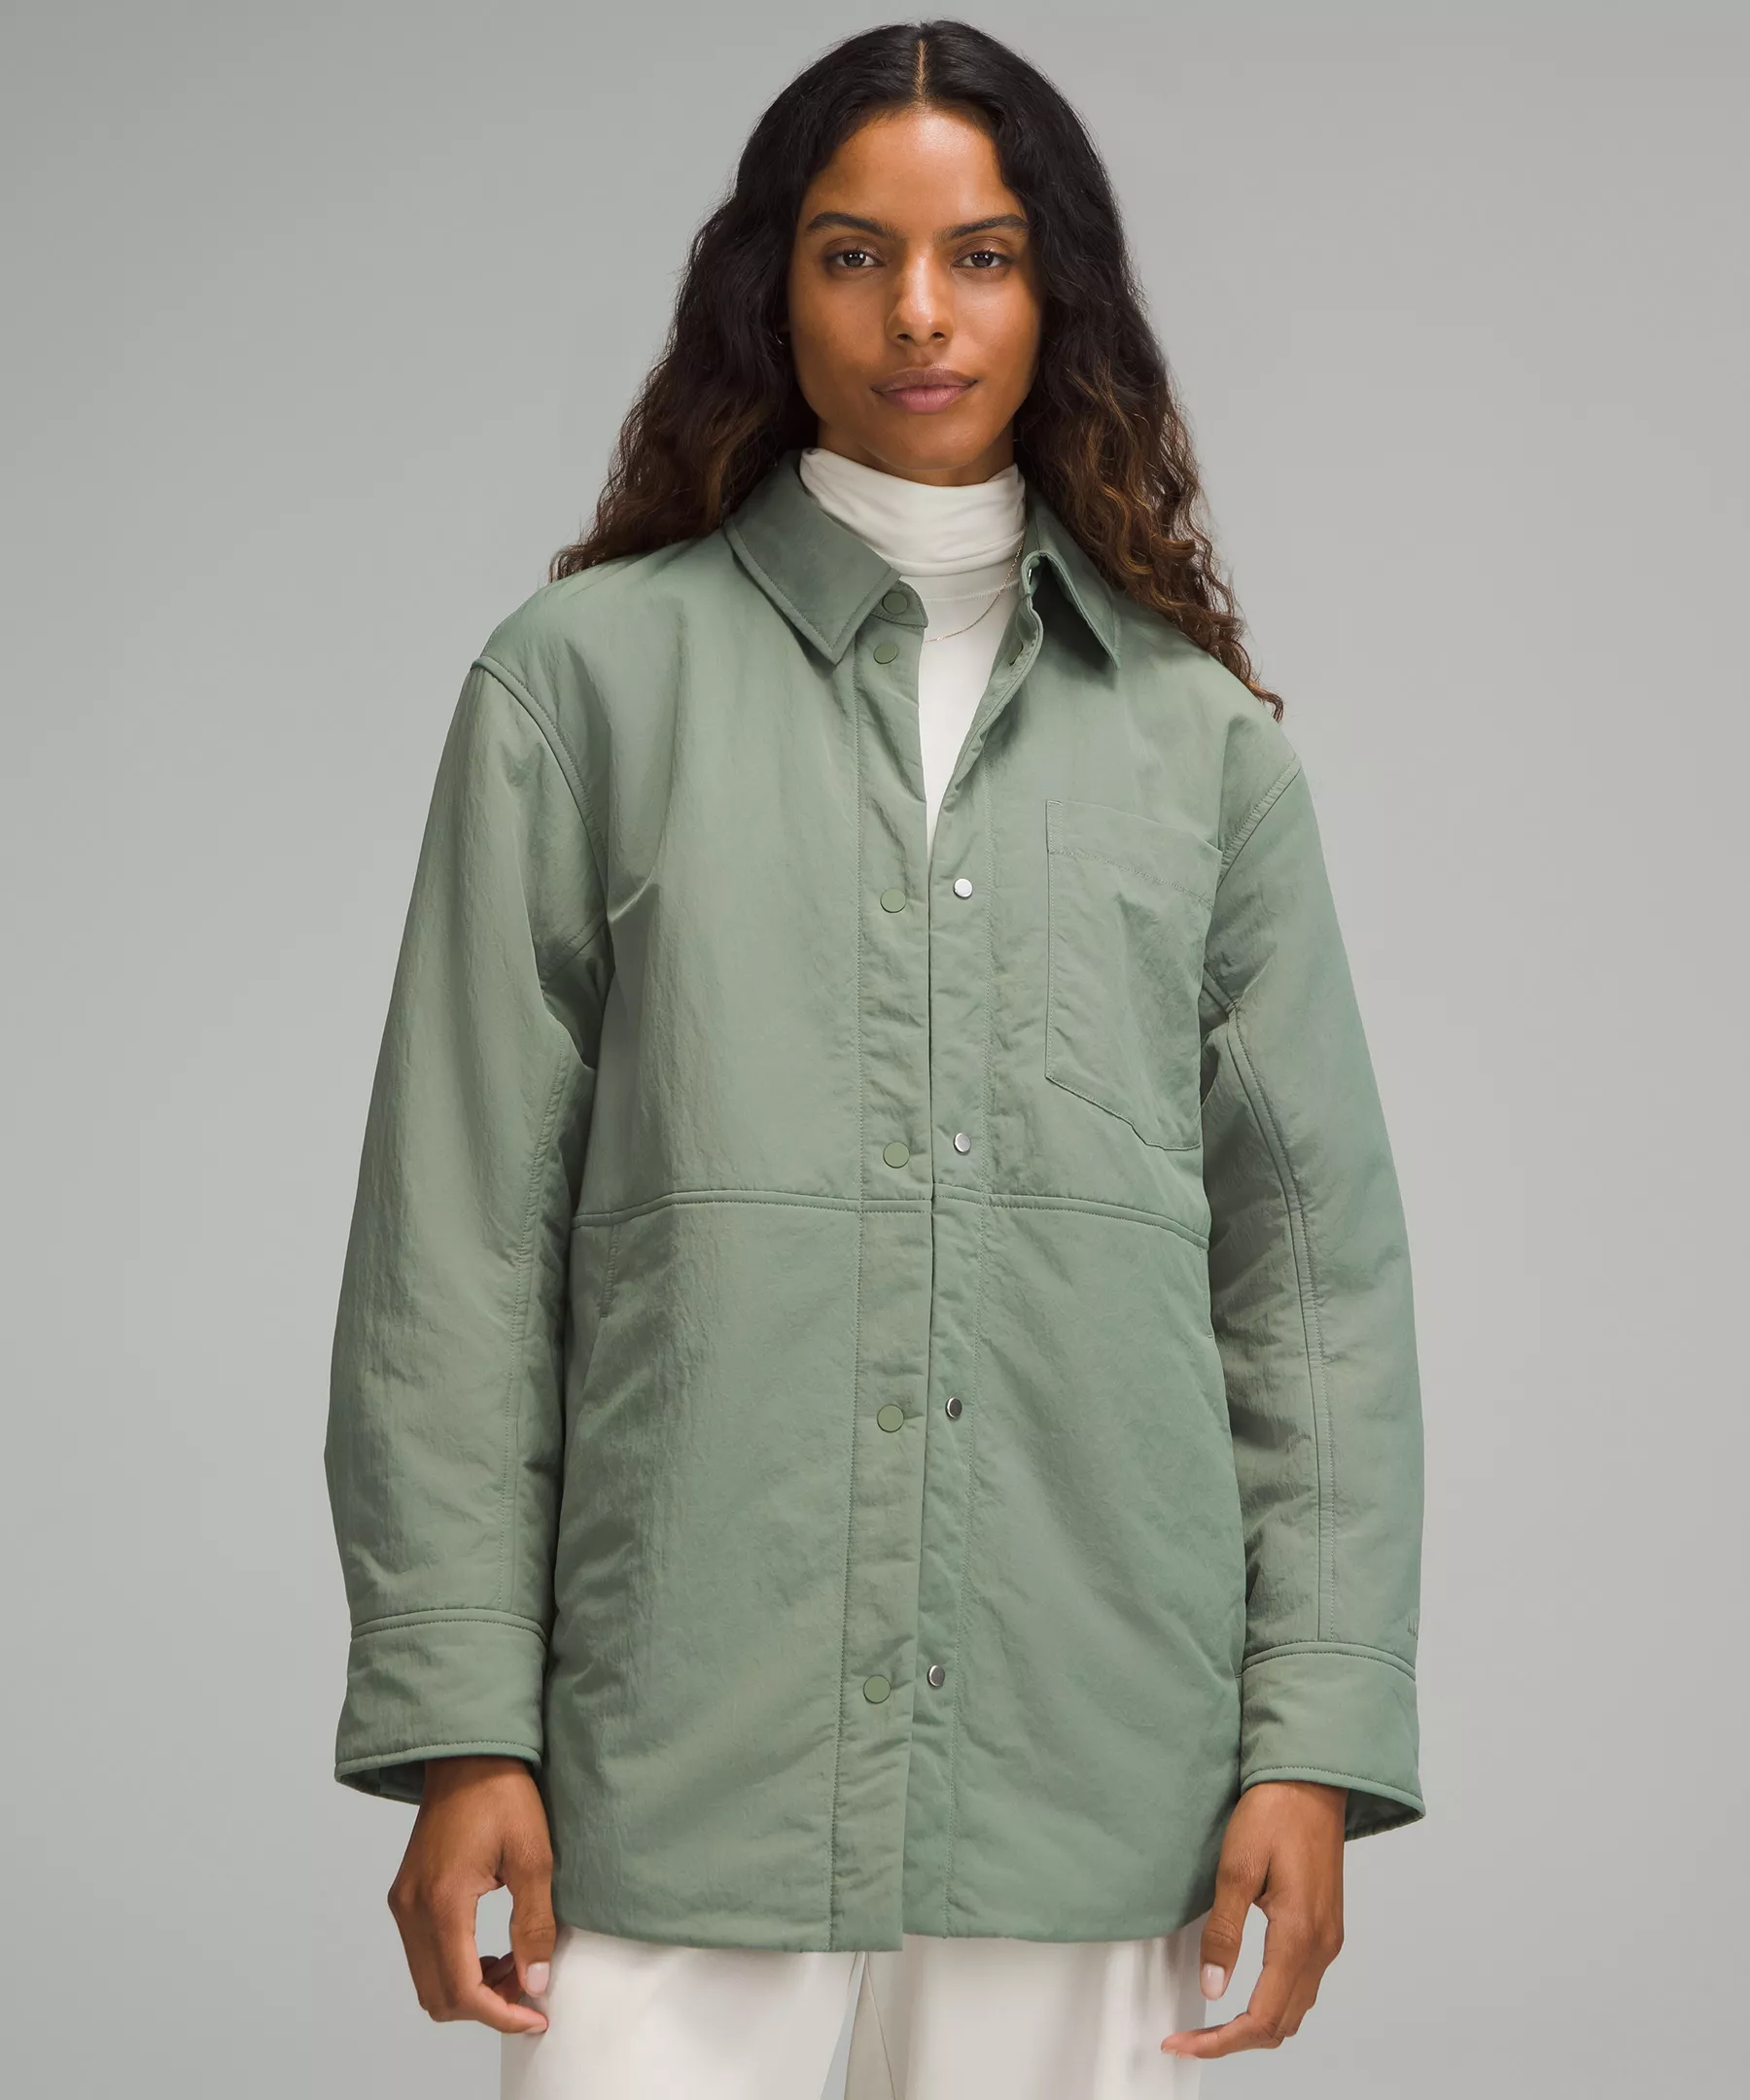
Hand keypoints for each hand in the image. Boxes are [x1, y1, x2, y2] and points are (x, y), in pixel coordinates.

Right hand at [386, 1754, 556, 2033]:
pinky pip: (423, 1954)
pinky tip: (491, 1949)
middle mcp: (412, 1908)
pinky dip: (455, 1966)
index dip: (501, 2015)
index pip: (462, 1990)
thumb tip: (535, 1983)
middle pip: (438, 1996)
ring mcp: (403, 1902)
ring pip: (428, 1980)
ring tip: (515, 1964)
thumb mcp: (534, 1857)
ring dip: (470, 1989)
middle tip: (529, 1986)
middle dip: (486, 2006)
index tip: (537, 2015)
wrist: (468, 1753)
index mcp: (443, 1902)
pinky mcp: (405, 1895)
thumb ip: (534, 1925)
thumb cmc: (503, 1794)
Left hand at [1159, 1778, 1345, 2059]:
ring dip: (1255, 2026)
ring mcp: (1329, 1938)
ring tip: (1211, 2024)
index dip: (1220, 2041)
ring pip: (1295, 2009)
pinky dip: (1273, 2002)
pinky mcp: (1326, 1927)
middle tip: (1189, 2037)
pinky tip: (1244, 1992)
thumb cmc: (1274, 1813)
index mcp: (1299, 1935)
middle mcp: (1322, 1946)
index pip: (1262, 2018)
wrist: (1312, 1781)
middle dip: (1234, 2041)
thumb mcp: (1236, 1868)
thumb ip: (1225, 1932)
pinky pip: (1302, 1985)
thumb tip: (1213, 1987)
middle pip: (1281, 2025)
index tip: (1183, 2041)